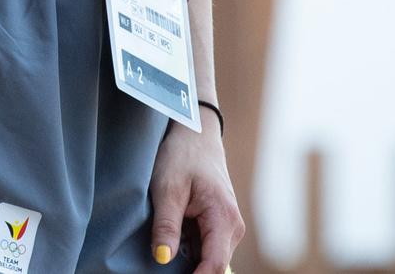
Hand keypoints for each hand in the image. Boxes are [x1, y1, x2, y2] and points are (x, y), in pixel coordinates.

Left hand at [147, 118, 244, 270]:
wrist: (196, 134)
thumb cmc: (182, 156)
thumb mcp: (167, 188)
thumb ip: (166, 225)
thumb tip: (162, 259)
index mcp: (224, 218)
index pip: (215, 265)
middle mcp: (233, 227)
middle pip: (214, 266)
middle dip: (191, 272)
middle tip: (161, 265)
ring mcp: (229, 226)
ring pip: (211, 259)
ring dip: (190, 262)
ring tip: (165, 248)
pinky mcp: (221, 225)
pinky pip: (207, 248)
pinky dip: (191, 250)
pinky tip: (172, 241)